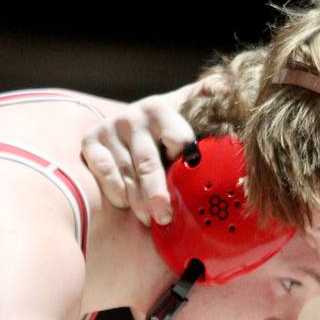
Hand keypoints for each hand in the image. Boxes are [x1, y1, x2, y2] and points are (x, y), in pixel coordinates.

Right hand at [80, 86, 195, 225]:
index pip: (178, 139)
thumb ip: (205, 120)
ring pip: (127, 172)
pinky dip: (115, 190)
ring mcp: (111, 128)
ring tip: (150, 220)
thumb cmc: (165, 137)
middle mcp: (134, 116)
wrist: (131, 126)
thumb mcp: (186, 125)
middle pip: (148, 163)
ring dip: (138, 201)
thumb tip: (228, 99)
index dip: (185, 162)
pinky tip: (125, 204)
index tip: (193, 181)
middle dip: (157, 194)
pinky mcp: (91, 141)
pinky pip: (105, 172)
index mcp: (162, 111)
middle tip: (165, 218)